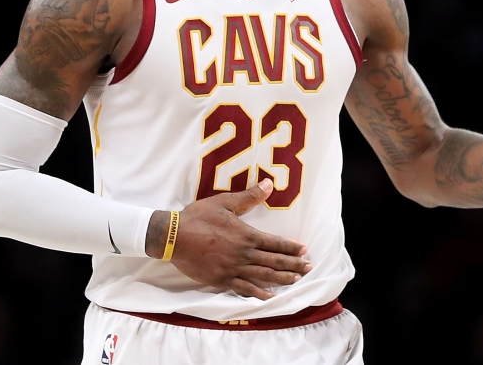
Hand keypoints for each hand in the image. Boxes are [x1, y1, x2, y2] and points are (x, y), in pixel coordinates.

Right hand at [149, 179, 310, 299]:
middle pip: (274, 262)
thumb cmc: (198, 217)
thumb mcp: (224, 202)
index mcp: (246, 235)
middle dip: (293, 266)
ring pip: (263, 277)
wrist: (173, 236)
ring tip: (296, 281)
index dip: (291, 248)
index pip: (275, 243)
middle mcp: (243, 254)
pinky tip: (270, 298)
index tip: (304, 250)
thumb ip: (249, 197)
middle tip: (309, 268)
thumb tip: (269, 184)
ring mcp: (233, 269)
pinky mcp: (222, 280)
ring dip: (282, 279)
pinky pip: (245, 290)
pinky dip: (259, 295)